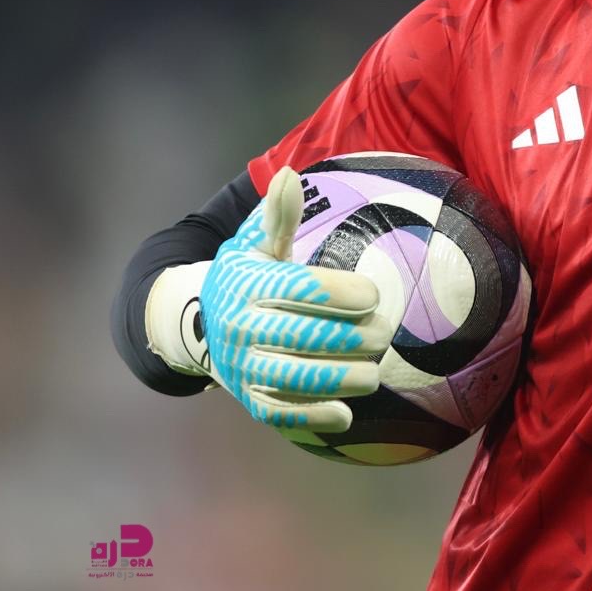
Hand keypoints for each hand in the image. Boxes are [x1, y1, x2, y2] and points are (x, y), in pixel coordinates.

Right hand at [145, 167, 389, 432]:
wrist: (205, 325)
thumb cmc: (251, 277)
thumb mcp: (259, 245)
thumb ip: (279, 216)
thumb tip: (288, 174)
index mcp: (249, 287)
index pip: (300, 289)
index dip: (341, 292)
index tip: (373, 293)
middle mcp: (242, 329)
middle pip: (305, 336)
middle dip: (353, 337)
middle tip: (386, 334)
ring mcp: (245, 369)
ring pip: (298, 378)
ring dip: (342, 377)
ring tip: (374, 370)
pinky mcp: (252, 402)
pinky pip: (284, 415)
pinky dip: (316, 416)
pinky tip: (346, 412)